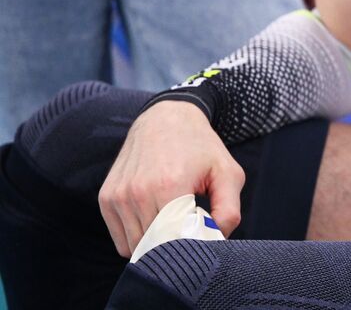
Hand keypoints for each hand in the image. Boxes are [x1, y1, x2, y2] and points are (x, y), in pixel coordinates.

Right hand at [97, 100, 245, 256]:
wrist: (166, 118)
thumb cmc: (201, 148)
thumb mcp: (228, 173)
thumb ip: (229, 210)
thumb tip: (216, 240)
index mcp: (169, 187)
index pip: (174, 243)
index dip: (191, 246)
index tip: (202, 234)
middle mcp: (137, 193)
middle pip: (155, 247)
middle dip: (175, 246)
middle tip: (189, 225)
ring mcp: (117, 197)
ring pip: (135, 247)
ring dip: (155, 243)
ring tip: (173, 218)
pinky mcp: (106, 199)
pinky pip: (121, 240)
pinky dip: (139, 238)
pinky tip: (156, 218)